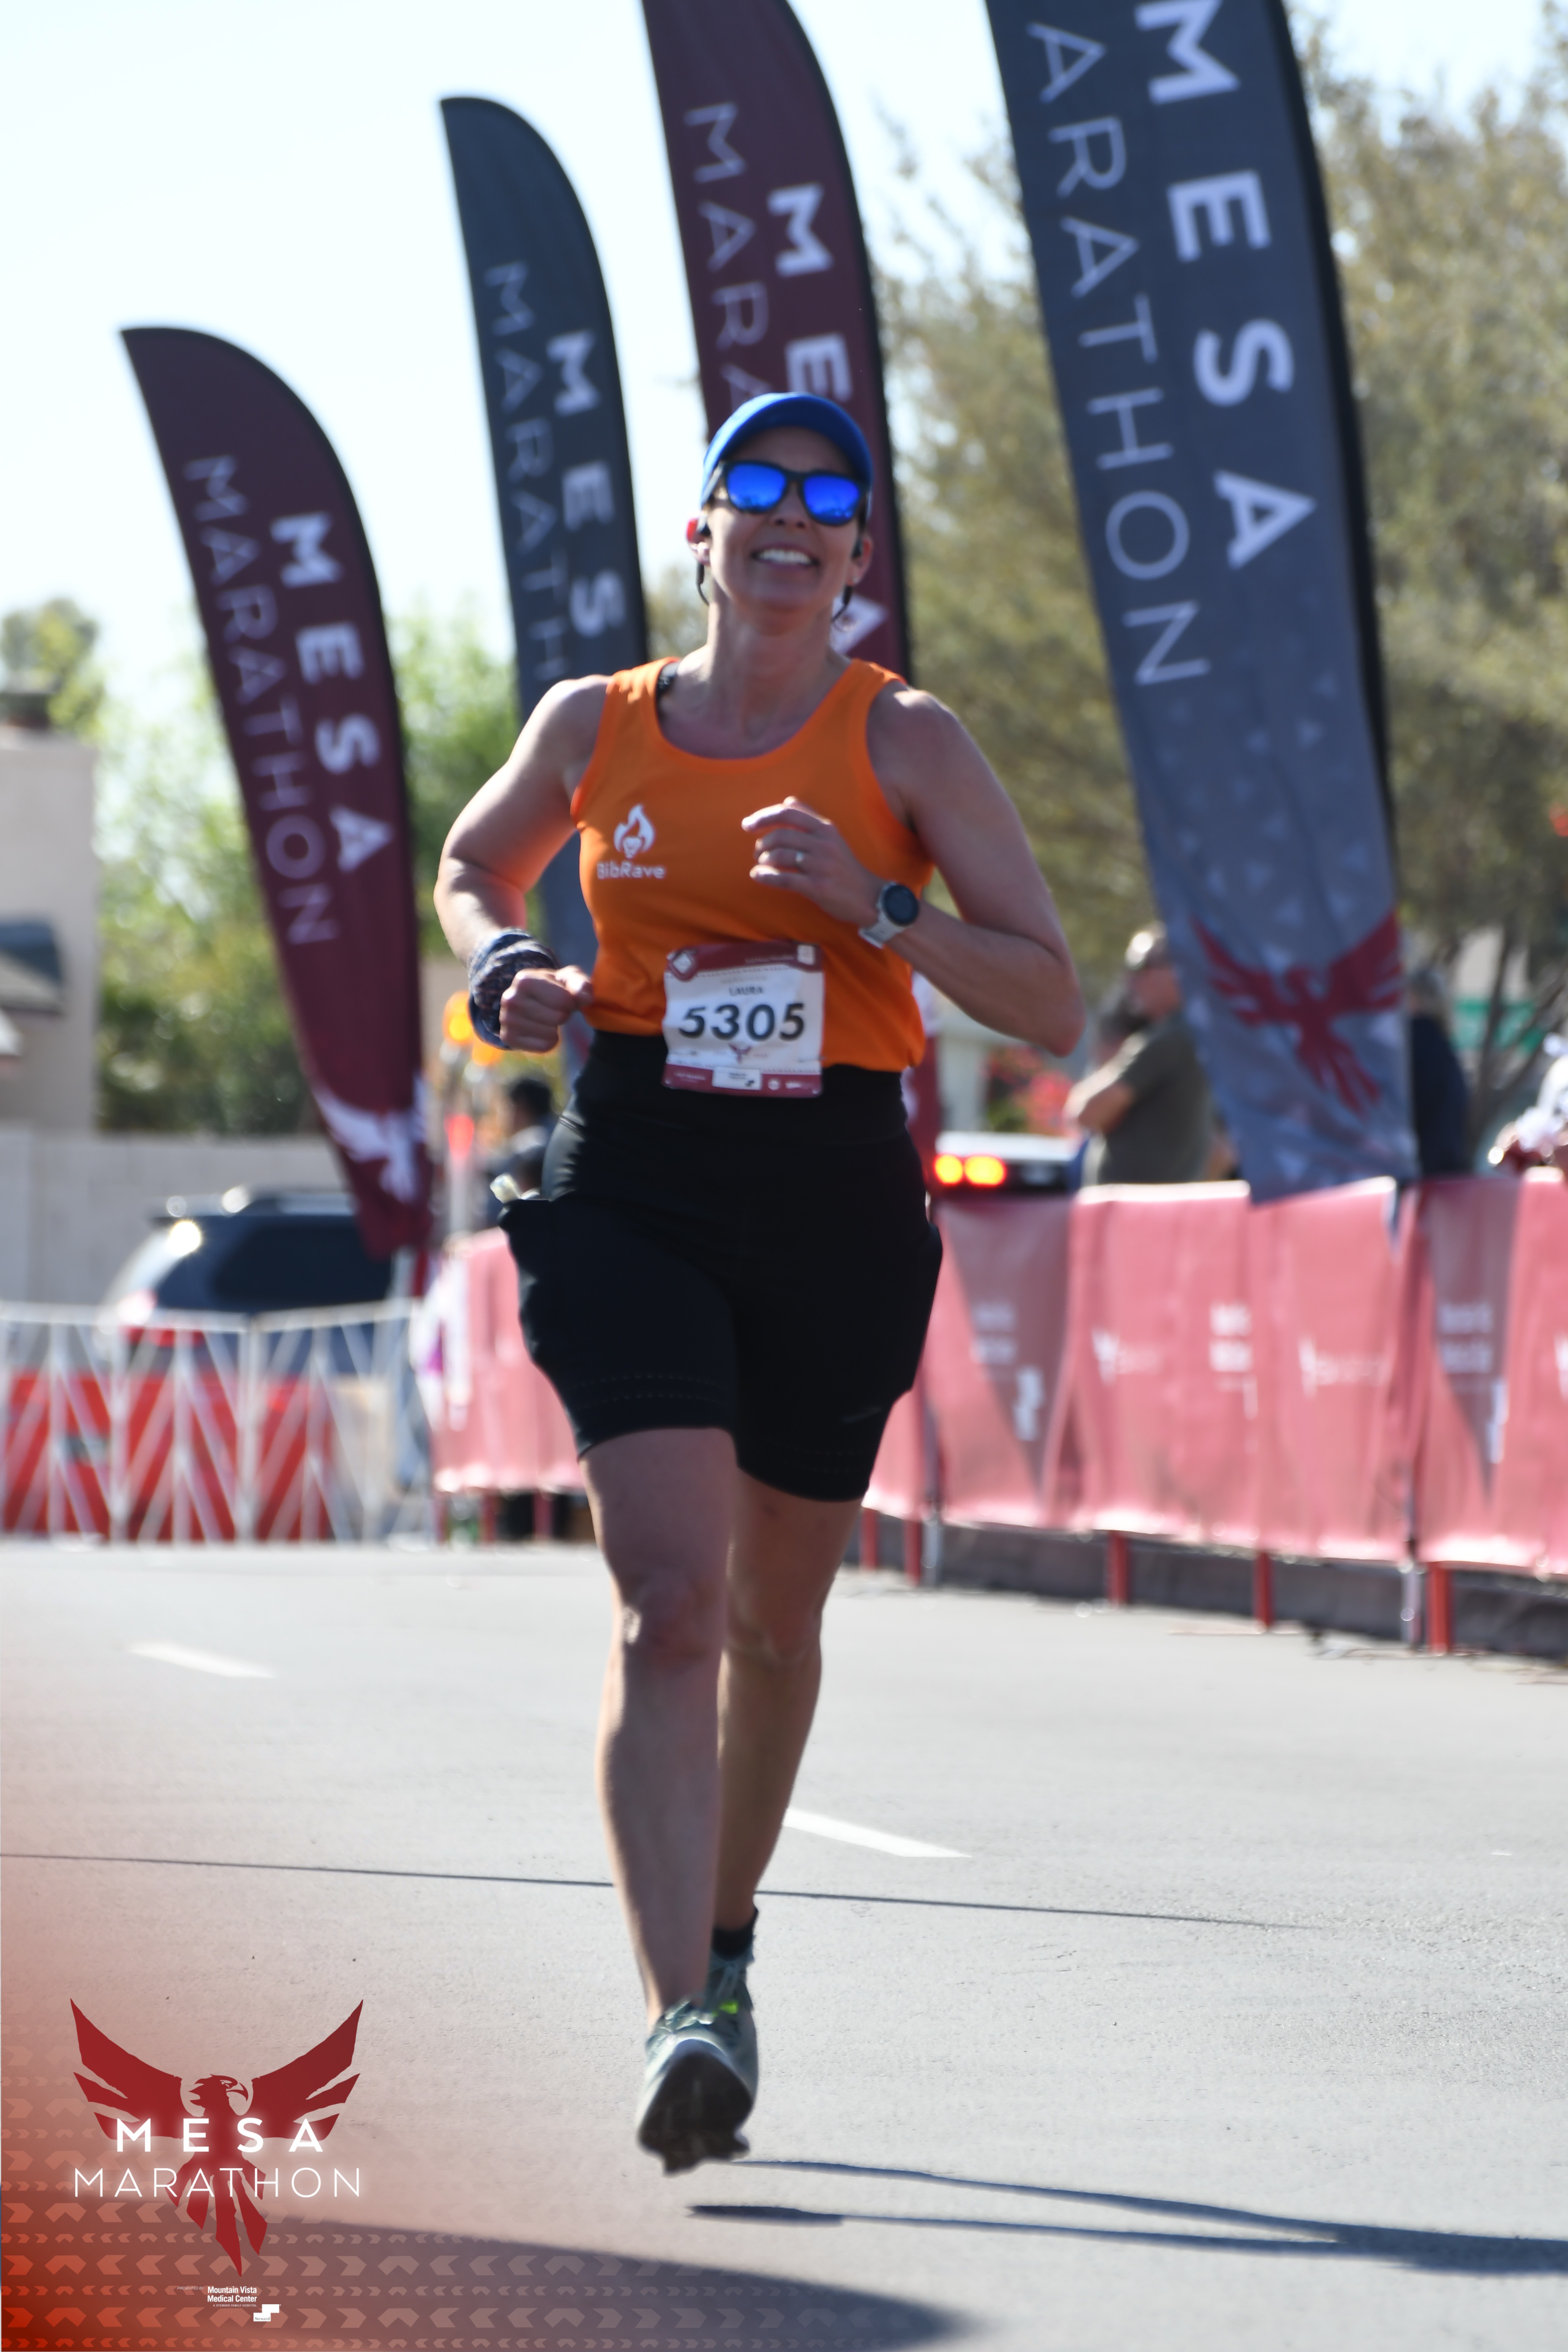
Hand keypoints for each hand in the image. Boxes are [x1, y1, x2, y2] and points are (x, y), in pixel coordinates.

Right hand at [499, 964, 593, 1051]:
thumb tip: (586, 998)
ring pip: (551, 1033)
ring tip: (546, 1017)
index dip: (571, 1001)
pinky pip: (544, 1046)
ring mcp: (506, 1020)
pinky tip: (541, 1029)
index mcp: (524, 980)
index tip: (563, 997)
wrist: (530, 1000)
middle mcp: (510, 999)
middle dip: (563, 1014)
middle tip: (554, 1008)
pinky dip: (549, 1041)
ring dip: (555, 1028)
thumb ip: (580, 984)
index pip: (564, 1000)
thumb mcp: (569, 978)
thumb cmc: (554, 987)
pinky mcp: (508, 1037)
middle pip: (558, 1018)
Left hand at [742, 796, 880, 928]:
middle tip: (757, 852)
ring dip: (764, 860)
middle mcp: (824, 844)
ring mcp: (821, 866)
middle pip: (781, 835)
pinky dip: (766, 876)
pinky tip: (758, 876)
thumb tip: (787, 800)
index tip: (747, 825)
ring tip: (761, 864)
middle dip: (762, 843)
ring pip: (781, 856)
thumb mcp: (832, 837)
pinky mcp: (818, 887)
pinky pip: (784, 879)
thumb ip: (810, 818)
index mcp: (825, 828)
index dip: (764, 817)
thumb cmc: (844, 867)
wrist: (868, 897)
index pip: (788, 813)